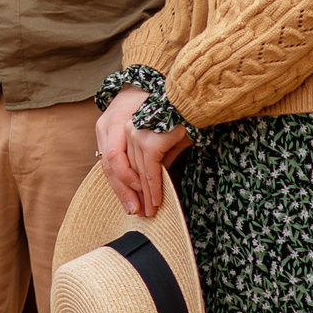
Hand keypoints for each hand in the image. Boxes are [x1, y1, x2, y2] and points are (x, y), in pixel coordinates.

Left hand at [94, 87, 191, 217]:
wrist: (194, 100)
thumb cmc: (181, 116)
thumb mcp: (163, 139)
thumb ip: (156, 157)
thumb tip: (153, 179)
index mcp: (122, 127)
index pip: (119, 161)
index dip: (124, 184)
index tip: (132, 200)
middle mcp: (125, 130)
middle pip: (125, 170)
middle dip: (133, 194)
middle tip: (140, 212)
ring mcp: (136, 136)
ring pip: (137, 174)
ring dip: (145, 195)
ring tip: (150, 211)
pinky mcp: (150, 143)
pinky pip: (150, 172)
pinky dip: (154, 189)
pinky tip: (157, 201)